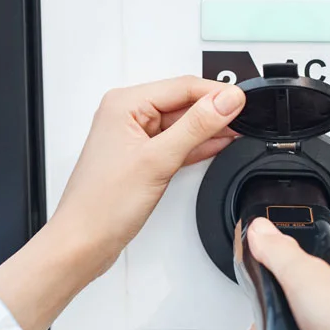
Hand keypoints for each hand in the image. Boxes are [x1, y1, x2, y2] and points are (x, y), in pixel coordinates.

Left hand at [0, 76, 243, 329]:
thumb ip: (196, 127)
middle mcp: (126, 115)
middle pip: (182, 102)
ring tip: (239, 131)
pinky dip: (196, 145)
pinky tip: (217, 144)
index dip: (216, 93)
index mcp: (124, 104)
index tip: (245, 102)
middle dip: (214, 110)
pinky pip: (175, 142)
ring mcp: (133, 138)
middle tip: (247, 118)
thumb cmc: (101, 206)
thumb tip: (226, 100)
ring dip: (208, 128)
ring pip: (181, 123)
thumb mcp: (157, 160)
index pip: (182, 86)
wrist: (82, 243)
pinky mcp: (140, 159)